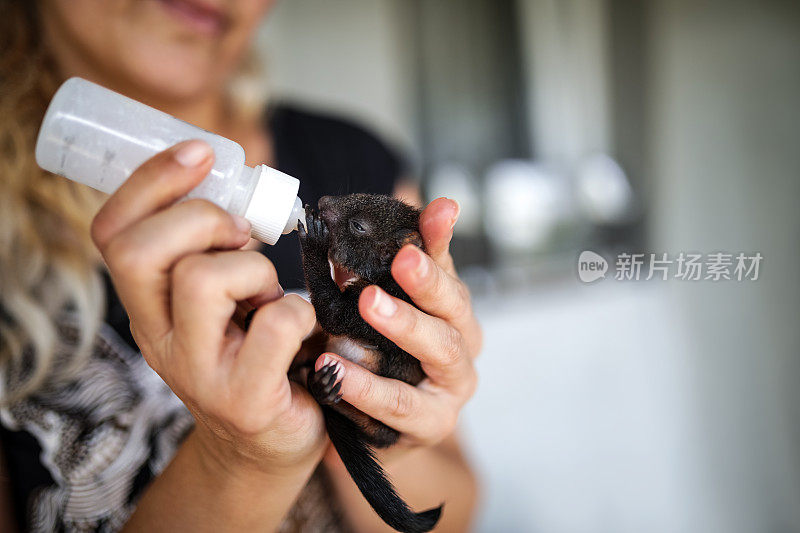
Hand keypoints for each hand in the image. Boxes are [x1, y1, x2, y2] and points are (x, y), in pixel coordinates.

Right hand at [91, 140, 326, 472]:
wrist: (270, 442)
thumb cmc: (255, 353)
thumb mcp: (223, 299)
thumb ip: (216, 251)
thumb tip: (243, 186)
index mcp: (148, 305)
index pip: (114, 233)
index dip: (151, 182)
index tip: (202, 152)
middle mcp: (158, 338)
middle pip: (143, 250)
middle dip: (203, 218)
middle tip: (242, 235)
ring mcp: (197, 372)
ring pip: (204, 279)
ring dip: (255, 269)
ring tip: (269, 293)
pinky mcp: (244, 399)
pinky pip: (276, 322)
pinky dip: (300, 310)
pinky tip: (301, 328)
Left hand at [319, 198, 480, 456]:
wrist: (367, 430)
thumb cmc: (376, 361)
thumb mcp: (370, 311)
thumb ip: (367, 274)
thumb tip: (345, 227)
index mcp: (451, 310)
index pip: (448, 266)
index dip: (442, 238)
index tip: (439, 209)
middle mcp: (462, 345)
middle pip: (454, 308)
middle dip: (427, 282)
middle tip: (402, 259)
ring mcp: (452, 388)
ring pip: (438, 352)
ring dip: (404, 326)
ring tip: (366, 304)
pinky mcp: (430, 425)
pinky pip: (400, 404)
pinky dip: (368, 388)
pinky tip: (336, 370)